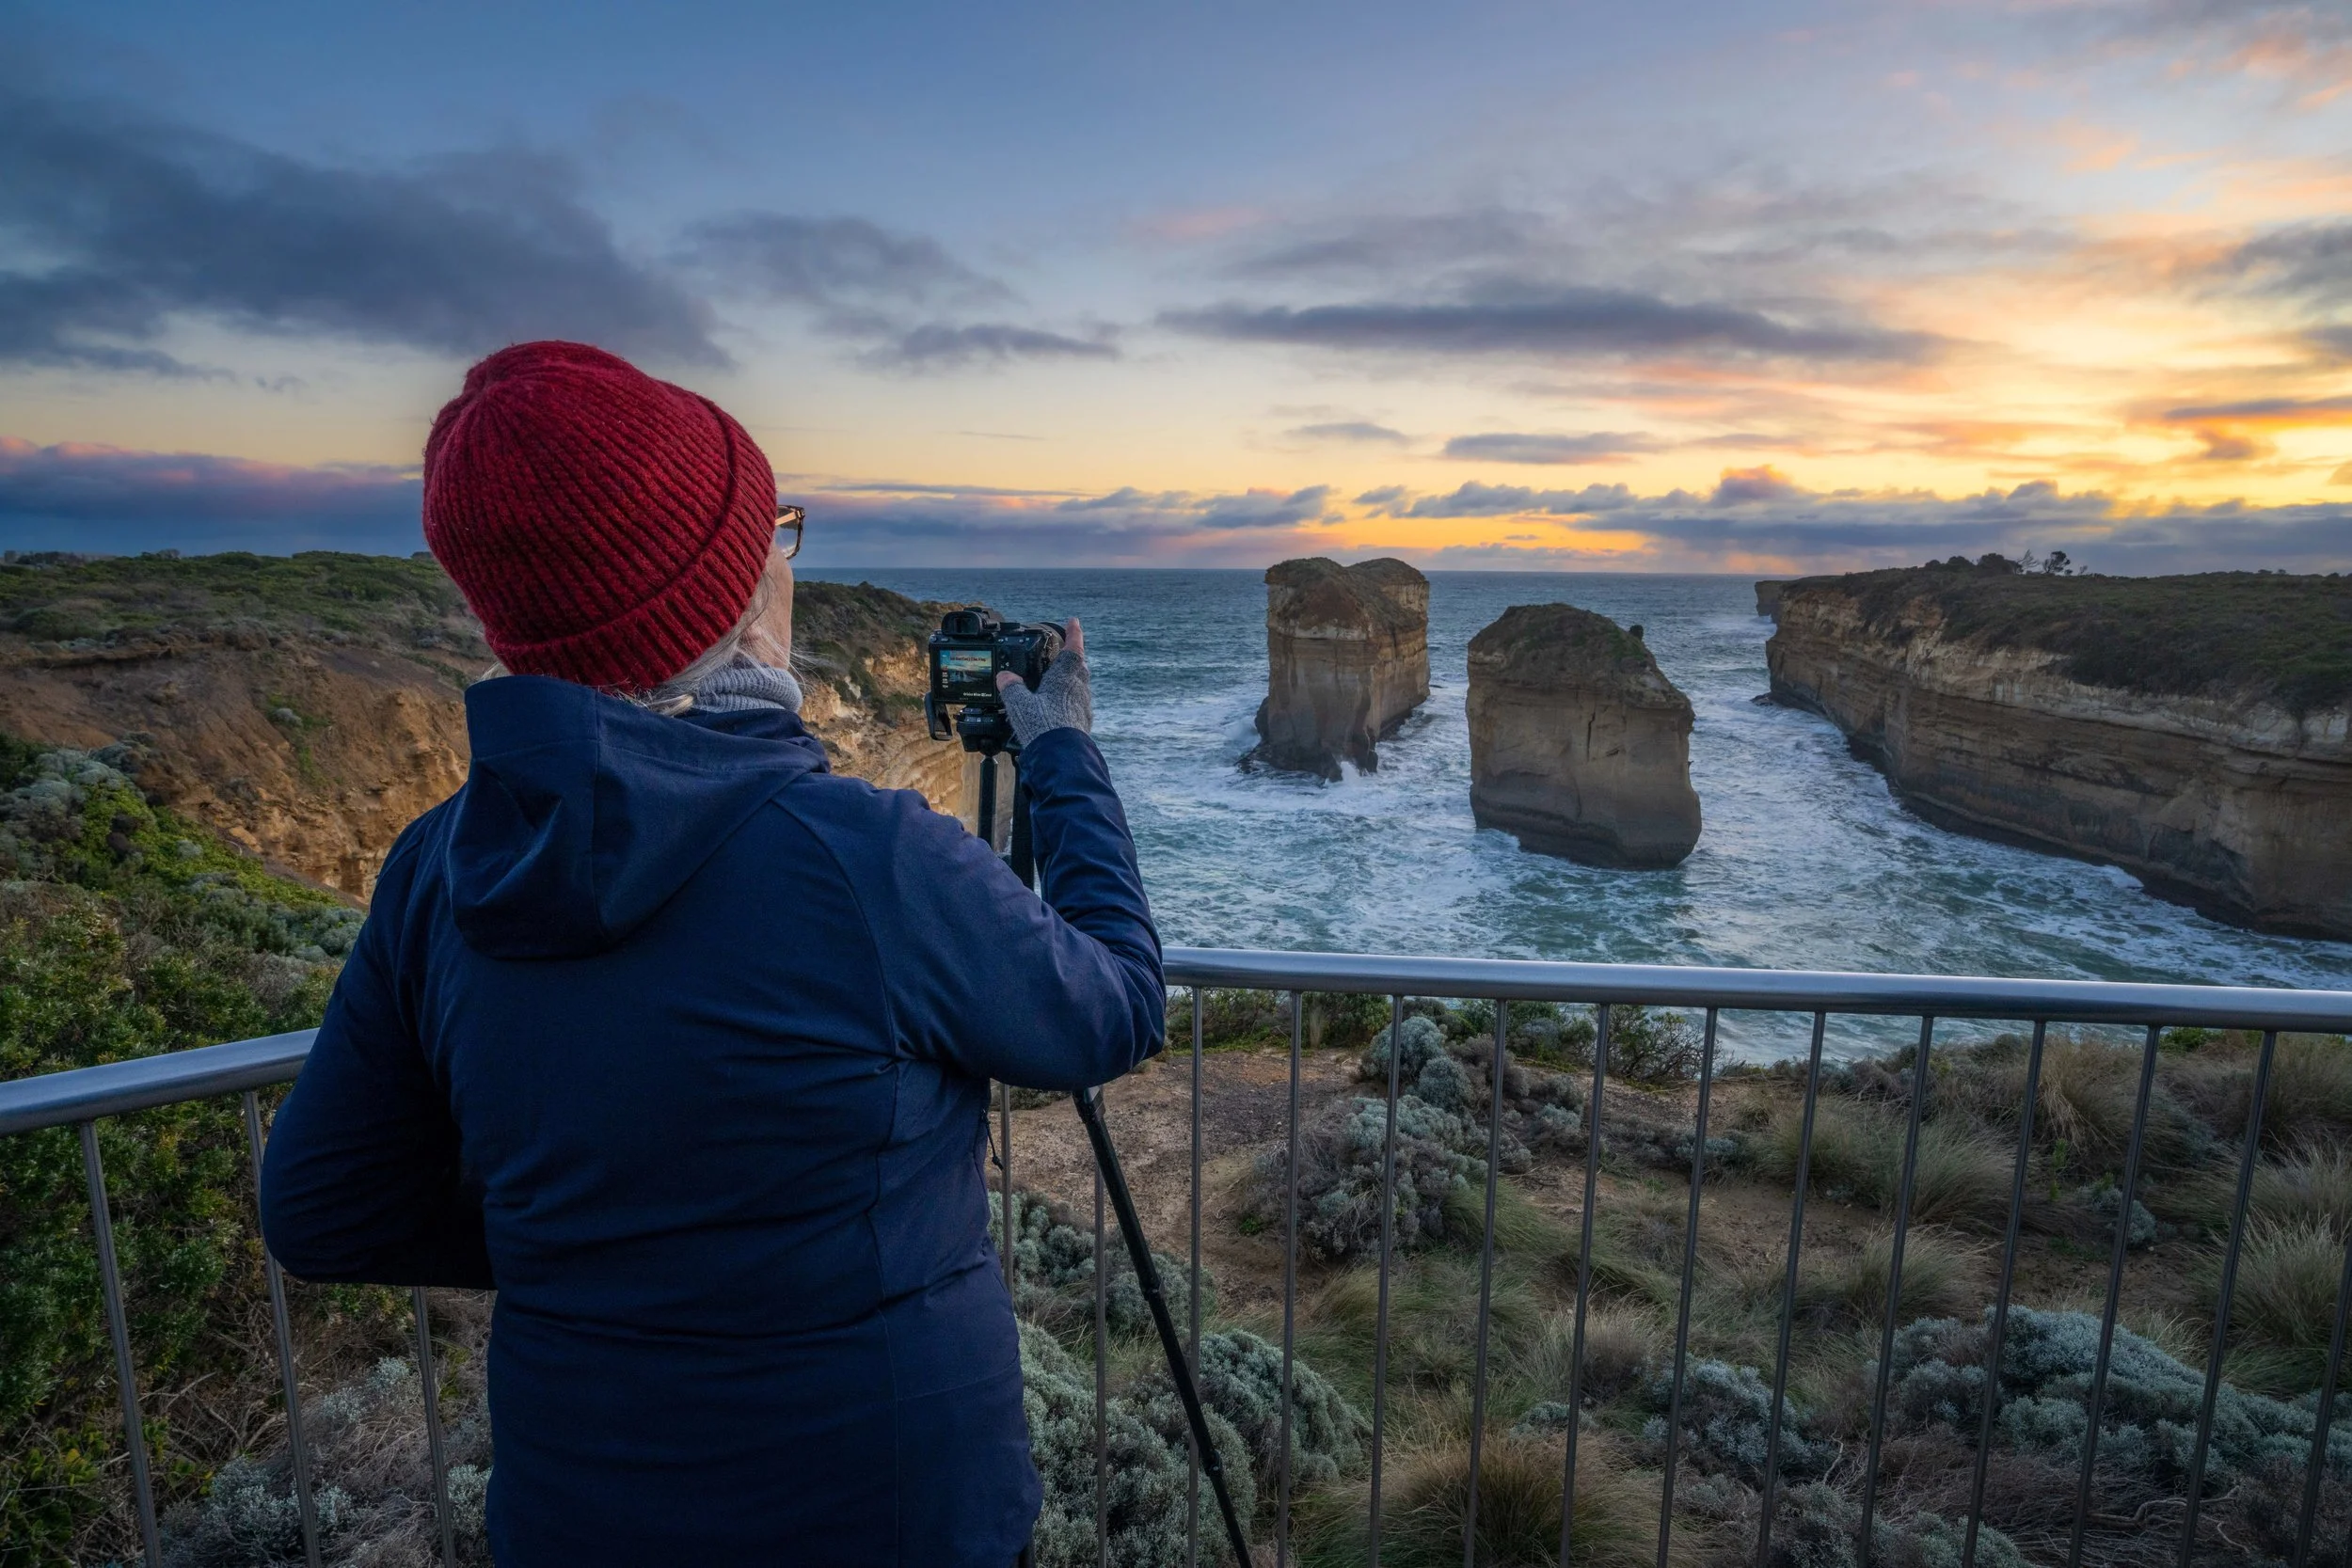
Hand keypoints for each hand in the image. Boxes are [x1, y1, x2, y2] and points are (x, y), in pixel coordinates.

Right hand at [996, 618, 1090, 745]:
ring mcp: (1082, 706)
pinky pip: (1078, 704)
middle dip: (1073, 656)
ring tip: (1061, 678)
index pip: (1073, 649)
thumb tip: (1005, 677)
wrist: (1061, 756)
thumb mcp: (1019, 704)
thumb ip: (1011, 688)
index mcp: (1064, 679)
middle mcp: (1078, 689)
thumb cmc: (1042, 727)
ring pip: (1081, 685)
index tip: (1074, 622)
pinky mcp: (1082, 722)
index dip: (1073, 634)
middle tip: (1067, 651)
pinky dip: (1070, 699)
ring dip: (1073, 678)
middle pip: (1079, 666)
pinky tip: (1061, 707)